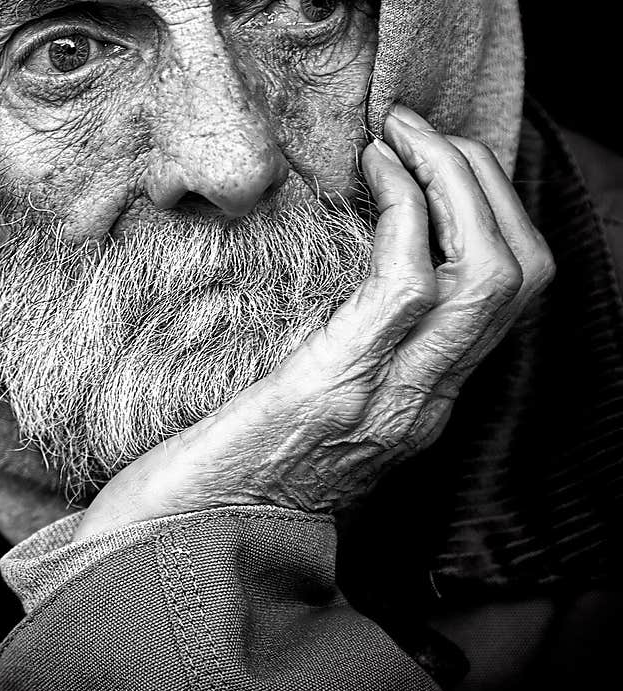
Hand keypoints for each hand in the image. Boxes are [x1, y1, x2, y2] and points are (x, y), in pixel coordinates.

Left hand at [74, 104, 554, 540]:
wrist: (171, 560)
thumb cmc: (221, 478)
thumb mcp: (304, 408)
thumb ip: (340, 355)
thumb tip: (329, 281)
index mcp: (418, 400)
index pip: (507, 296)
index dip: (491, 210)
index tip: (431, 156)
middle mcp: (425, 400)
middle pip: (519, 273)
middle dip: (485, 180)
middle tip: (421, 131)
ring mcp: (390, 397)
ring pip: (486, 272)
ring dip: (454, 179)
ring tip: (401, 134)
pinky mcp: (334, 385)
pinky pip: (407, 283)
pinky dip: (405, 209)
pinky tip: (370, 171)